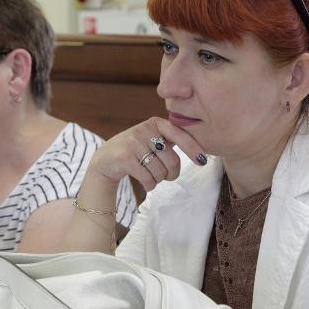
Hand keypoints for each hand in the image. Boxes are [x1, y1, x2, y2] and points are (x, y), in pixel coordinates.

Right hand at [89, 117, 205, 191]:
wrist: (106, 160)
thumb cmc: (136, 152)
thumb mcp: (153, 140)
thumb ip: (171, 141)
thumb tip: (200, 153)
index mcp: (156, 123)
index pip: (180, 135)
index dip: (193, 149)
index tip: (202, 161)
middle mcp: (144, 129)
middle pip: (172, 160)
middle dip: (171, 173)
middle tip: (166, 176)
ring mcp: (133, 142)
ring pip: (160, 172)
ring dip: (158, 180)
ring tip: (149, 175)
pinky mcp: (125, 157)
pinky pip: (148, 179)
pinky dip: (149, 185)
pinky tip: (144, 181)